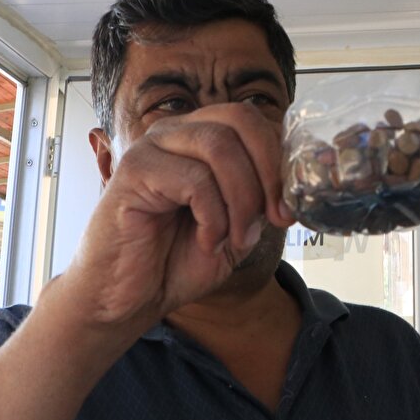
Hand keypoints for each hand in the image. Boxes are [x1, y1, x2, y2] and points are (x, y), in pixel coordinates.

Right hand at [60, 103, 292, 331]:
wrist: (126, 299)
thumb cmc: (174, 262)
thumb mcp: (236, 228)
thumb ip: (261, 199)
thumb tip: (294, 183)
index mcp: (200, 137)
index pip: (252, 120)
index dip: (279, 158)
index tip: (288, 208)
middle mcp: (176, 132)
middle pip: (240, 119)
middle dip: (268, 171)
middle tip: (274, 217)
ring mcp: (152, 147)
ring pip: (220, 146)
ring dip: (242, 198)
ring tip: (236, 237)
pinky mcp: (133, 170)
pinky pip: (194, 179)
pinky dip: (214, 216)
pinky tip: (206, 241)